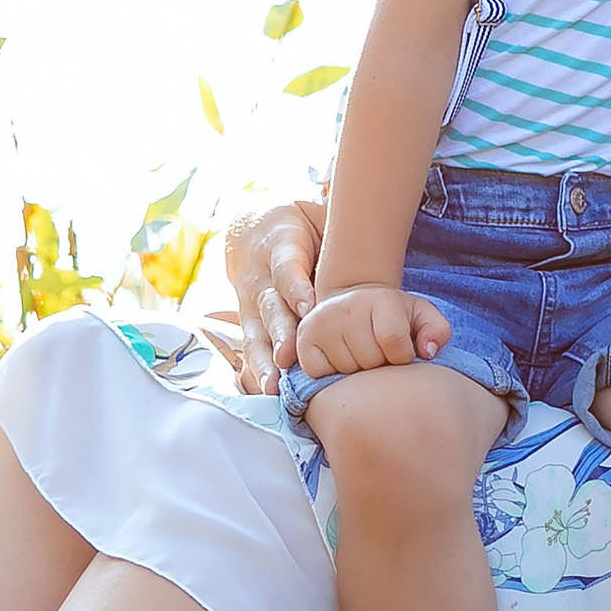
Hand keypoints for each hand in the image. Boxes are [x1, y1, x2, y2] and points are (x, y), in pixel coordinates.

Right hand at [223, 199, 325, 393]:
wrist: (254, 233)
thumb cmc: (301, 230)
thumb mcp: (315, 219)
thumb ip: (335, 227)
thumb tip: (361, 219)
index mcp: (279, 250)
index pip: (286, 269)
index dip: (295, 287)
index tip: (307, 306)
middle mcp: (261, 280)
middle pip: (270, 308)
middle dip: (280, 333)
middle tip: (290, 357)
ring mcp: (251, 304)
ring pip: (256, 334)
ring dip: (265, 360)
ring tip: (274, 384)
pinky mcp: (248, 324)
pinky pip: (249, 349)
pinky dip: (254, 370)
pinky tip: (263, 392)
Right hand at [292, 284, 451, 377]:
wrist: (354, 303)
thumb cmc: (394, 317)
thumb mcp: (422, 316)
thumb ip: (437, 331)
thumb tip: (427, 352)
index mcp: (380, 301)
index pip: (394, 343)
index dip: (403, 356)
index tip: (402, 352)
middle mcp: (346, 308)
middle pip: (370, 360)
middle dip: (381, 365)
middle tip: (379, 353)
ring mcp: (321, 324)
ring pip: (346, 371)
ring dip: (358, 372)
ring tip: (361, 355)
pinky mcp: (304, 342)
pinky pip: (320, 374)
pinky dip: (333, 375)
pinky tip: (343, 360)